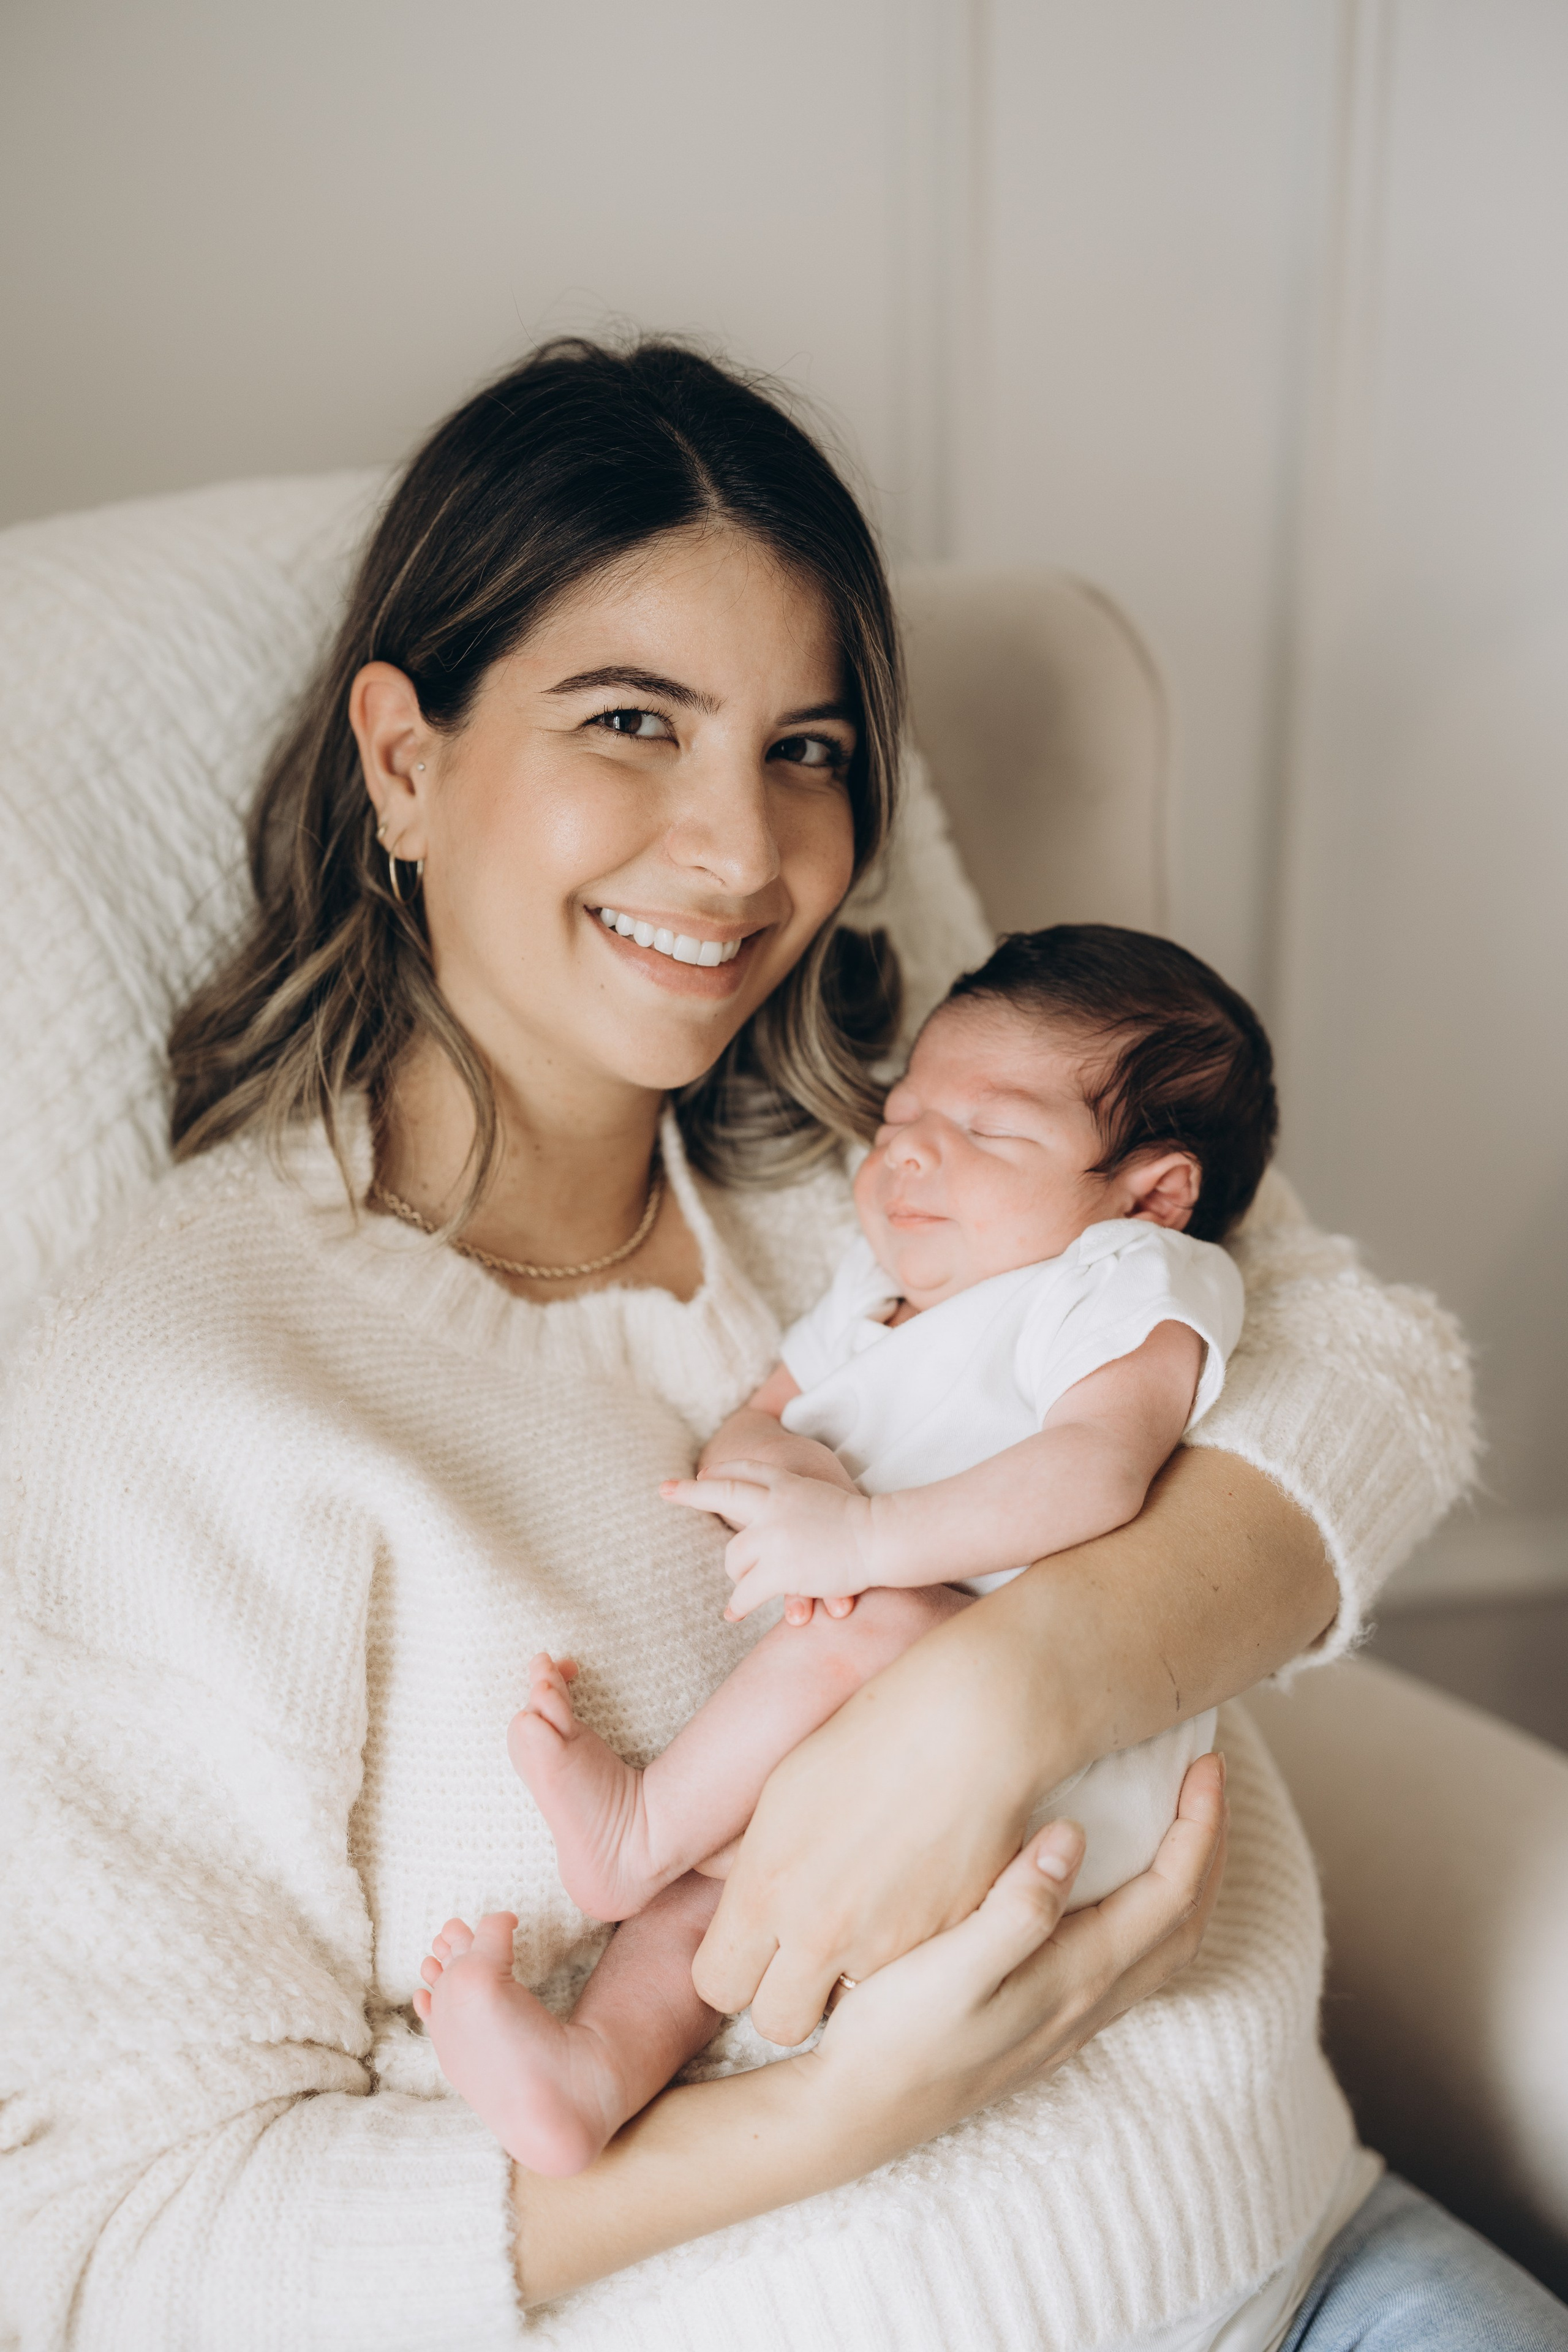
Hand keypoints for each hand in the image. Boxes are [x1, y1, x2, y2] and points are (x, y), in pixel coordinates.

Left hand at [662, 1462, 881, 1618]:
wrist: (881, 1537)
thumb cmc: (866, 1523)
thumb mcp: (827, 1496)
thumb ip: (801, 1501)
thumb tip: (781, 1514)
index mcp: (789, 1483)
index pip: (746, 1472)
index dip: (722, 1471)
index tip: (700, 1473)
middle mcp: (774, 1504)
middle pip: (723, 1494)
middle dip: (691, 1492)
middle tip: (666, 1490)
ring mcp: (773, 1536)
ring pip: (734, 1558)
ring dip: (739, 1575)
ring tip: (747, 1587)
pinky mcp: (778, 1569)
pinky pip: (745, 1592)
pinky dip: (738, 1605)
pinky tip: (733, 1613)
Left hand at [693, 1585, 1078, 2040]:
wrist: (967, 1728)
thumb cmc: (868, 1737)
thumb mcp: (783, 1788)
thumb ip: (747, 1856)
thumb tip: (721, 1883)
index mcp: (766, 1890)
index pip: (717, 1985)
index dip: (733, 1971)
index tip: (753, 1946)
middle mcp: (819, 1932)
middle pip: (777, 2022)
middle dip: (786, 1997)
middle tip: (807, 1952)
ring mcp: (886, 1947)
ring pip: (848, 2011)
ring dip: (850, 1981)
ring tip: (867, 1923)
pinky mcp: (945, 1946)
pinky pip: (910, 1980)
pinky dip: (908, 1959)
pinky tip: (915, 1905)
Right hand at [810, 1755, 1227, 2152]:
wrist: (858, 2114)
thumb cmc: (891, 2034)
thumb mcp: (946, 1968)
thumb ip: (1014, 1908)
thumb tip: (1072, 1837)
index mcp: (1075, 1978)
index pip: (1169, 1894)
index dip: (1196, 1827)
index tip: (1202, 1764)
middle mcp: (1087, 2004)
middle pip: (1183, 1921)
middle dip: (1207, 1849)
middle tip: (1207, 1782)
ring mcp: (1070, 2021)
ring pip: (1162, 1948)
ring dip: (1186, 1884)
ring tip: (1179, 1828)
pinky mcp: (1046, 2026)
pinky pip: (1133, 1964)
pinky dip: (1152, 1916)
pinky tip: (1120, 1895)